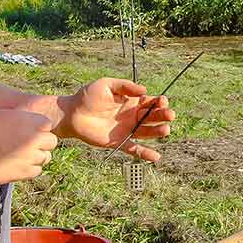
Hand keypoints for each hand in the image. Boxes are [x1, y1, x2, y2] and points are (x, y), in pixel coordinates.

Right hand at [0, 109, 57, 184]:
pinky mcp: (24, 173)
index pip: (47, 124)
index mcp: (32, 122)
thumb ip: (17, 119)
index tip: (26, 128)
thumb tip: (23, 121)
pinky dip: (30, 167)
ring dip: (37, 155)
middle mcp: (36, 140)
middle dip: (42, 141)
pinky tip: (17, 163)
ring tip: (20, 153)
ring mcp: (31, 158)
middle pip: (51, 142)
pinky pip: (36, 170)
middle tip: (26, 141)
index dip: (37, 126)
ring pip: (45, 157)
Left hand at [60, 78, 174, 161]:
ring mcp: (126, 130)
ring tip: (166, 130)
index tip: (162, 101)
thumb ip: (125, 86)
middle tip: (170, 115)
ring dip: (157, 132)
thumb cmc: (88, 96)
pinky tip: (156, 157)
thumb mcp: (106, 84)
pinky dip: (145, 153)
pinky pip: (134, 149)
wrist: (72, 114)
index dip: (159, 102)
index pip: (150, 102)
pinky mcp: (118, 142)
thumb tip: (143, 90)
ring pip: (146, 132)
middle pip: (152, 117)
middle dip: (163, 116)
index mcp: (131, 102)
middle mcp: (132, 116)